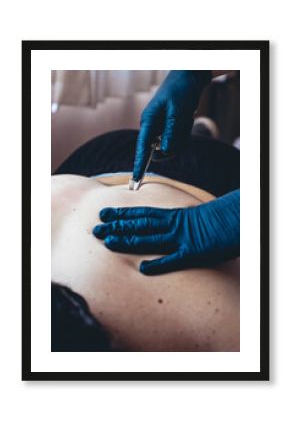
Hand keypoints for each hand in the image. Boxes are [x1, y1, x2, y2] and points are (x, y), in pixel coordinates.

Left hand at [93, 189, 239, 274]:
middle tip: (95, 230)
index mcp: (173, 216)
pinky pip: (175, 260)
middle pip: (140, 225)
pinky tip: (144, 268)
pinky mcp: (194, 253)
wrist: (235, 221)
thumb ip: (172, 222)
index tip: (103, 214)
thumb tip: (155, 225)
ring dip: (129, 240)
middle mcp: (173, 226)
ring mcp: (182, 239)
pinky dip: (159, 264)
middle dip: (117, 227)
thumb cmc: (213, 221)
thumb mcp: (190, 217)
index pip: (141, 214)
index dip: (121, 214)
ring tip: (109, 242)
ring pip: (150, 239)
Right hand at [133, 70, 210, 180]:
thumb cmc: (180, 92)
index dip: (139, 165)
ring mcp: (160, 130)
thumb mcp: (177, 111)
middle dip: (175, 143)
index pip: (141, 148)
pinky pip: (178, 141)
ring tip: (185, 117)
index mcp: (148, 121)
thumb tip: (164, 151)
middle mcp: (152, 128)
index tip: (135, 181)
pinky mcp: (168, 131)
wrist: (188, 79)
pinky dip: (185, 133)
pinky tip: (186, 118)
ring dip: (182, 136)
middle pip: (161, 150)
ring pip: (172, 147)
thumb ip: (171, 132)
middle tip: (183, 123)